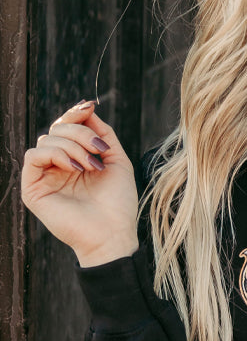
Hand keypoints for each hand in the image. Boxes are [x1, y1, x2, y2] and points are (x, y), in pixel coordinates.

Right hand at [21, 100, 140, 266]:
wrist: (113, 233)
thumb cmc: (118, 203)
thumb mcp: (116, 160)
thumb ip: (102, 133)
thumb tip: (88, 108)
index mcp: (74, 160)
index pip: (66, 127)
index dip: (75, 114)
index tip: (89, 107)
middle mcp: (57, 167)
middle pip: (56, 129)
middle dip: (79, 131)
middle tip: (99, 149)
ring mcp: (43, 178)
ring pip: (47, 139)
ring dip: (73, 146)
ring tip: (91, 166)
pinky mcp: (33, 189)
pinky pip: (33, 156)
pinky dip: (55, 154)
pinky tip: (74, 167)